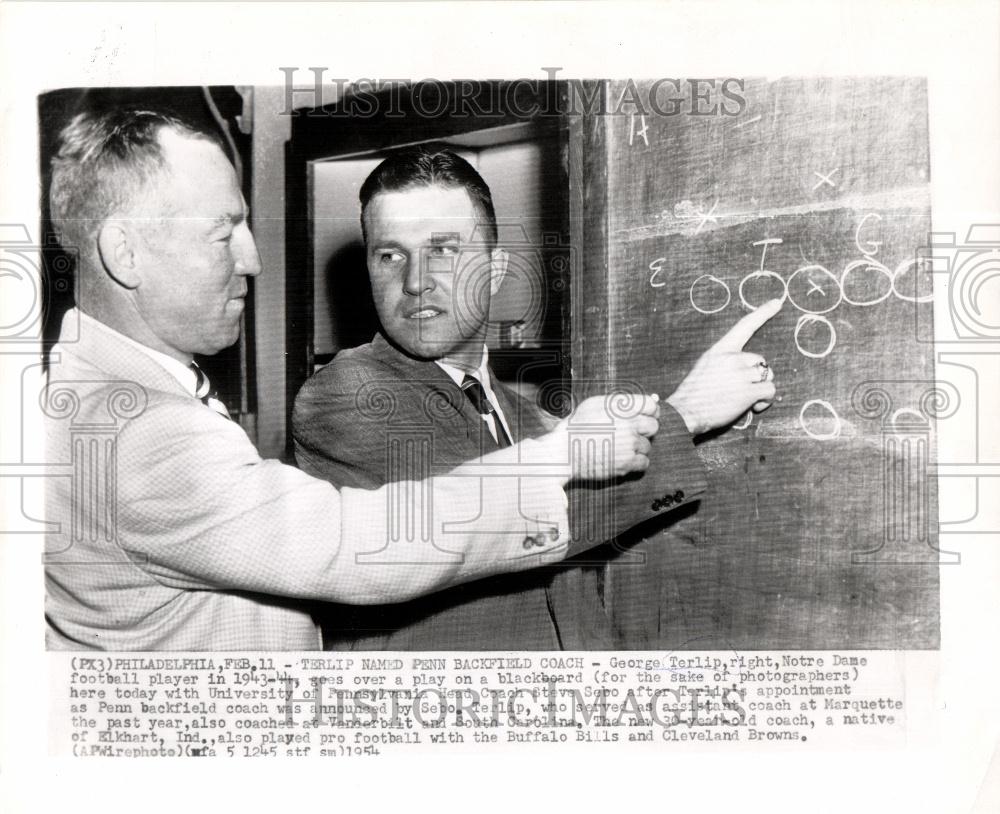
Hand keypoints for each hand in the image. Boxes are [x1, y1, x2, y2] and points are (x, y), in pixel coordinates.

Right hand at [557, 393, 660, 479]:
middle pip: (653, 426)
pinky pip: (644, 462)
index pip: (652, 406)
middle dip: (644, 431)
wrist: (563, 452)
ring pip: (647, 446)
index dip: (649, 413)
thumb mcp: (595, 404)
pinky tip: (623, 459)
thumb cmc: (576, 427)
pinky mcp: (627, 462)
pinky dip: (636, 462)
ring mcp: (629, 443)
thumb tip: (652, 400)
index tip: (642, 419)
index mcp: (620, 406)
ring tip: (619, 448)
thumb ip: (622, 402)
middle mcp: (628, 423)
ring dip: (637, 448)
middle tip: (629, 435)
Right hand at [666, 298, 782, 434]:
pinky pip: (769, 391)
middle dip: (757, 376)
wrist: (685, 412)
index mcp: (720, 349)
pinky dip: (765, 401)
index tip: (777, 302)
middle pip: (760, 361)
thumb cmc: (694, 393)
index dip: (763, 313)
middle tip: (742, 390)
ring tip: (745, 400)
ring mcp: (740, 374)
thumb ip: (727, 362)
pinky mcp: (747, 391)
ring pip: (767, 376)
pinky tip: (753, 406)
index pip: (744, 326)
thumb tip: (752, 370)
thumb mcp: (706, 366)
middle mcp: (731, 358)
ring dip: (761, 389)